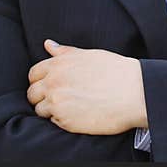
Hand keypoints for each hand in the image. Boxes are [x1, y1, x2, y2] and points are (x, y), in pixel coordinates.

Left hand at [27, 40, 147, 134]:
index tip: (51, 85)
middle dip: (42, 96)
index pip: (34, 74)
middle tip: (60, 99)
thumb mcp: (89, 56)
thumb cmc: (116, 71)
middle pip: (32, 94)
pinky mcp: (65, 121)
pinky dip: (62, 120)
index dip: (41, 81)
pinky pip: (53, 122)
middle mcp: (54, 83)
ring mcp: (58, 103)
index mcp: (58, 64)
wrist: (134, 92)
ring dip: (51, 110)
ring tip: (71, 108)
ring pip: (41, 110)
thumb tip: (48, 44)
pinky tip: (78, 114)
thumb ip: (65, 52)